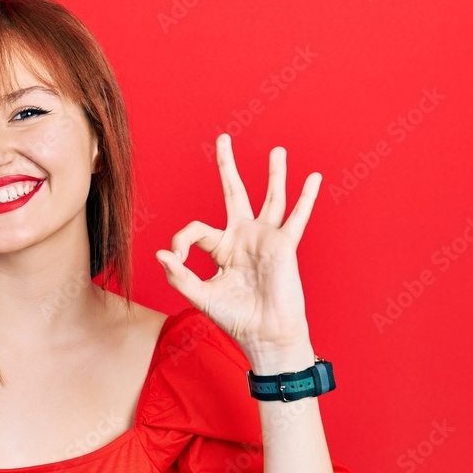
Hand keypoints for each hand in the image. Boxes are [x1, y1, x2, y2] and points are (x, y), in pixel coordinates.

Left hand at [155, 134, 320, 361]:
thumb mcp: (200, 295)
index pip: (195, 230)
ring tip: (277, 150)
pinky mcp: (284, 246)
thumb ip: (179, 275)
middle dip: (227, 166)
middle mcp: (242, 238)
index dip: (180, 241)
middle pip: (234, 192)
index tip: (175, 259)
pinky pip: (297, 217)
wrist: (264, 334)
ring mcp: (264, 239)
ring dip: (274, 174)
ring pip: (270, 198)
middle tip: (222, 139)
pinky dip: (306, 198)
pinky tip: (314, 178)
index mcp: (220, 248)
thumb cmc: (234, 317)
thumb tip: (159, 254)